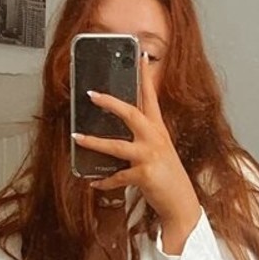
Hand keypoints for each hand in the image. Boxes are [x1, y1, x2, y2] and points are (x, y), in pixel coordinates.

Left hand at [73, 53, 200, 251]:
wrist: (181, 202)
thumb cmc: (167, 174)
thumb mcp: (158, 149)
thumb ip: (142, 136)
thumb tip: (117, 127)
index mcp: (158, 129)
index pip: (151, 97)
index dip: (145, 76)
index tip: (140, 56)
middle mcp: (155, 139)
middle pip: (132, 113)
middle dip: (110, 103)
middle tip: (91, 94)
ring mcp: (150, 157)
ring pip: (117, 145)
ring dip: (94, 142)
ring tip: (76, 137)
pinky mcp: (144, 175)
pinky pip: (117, 177)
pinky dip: (104, 181)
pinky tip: (93, 183)